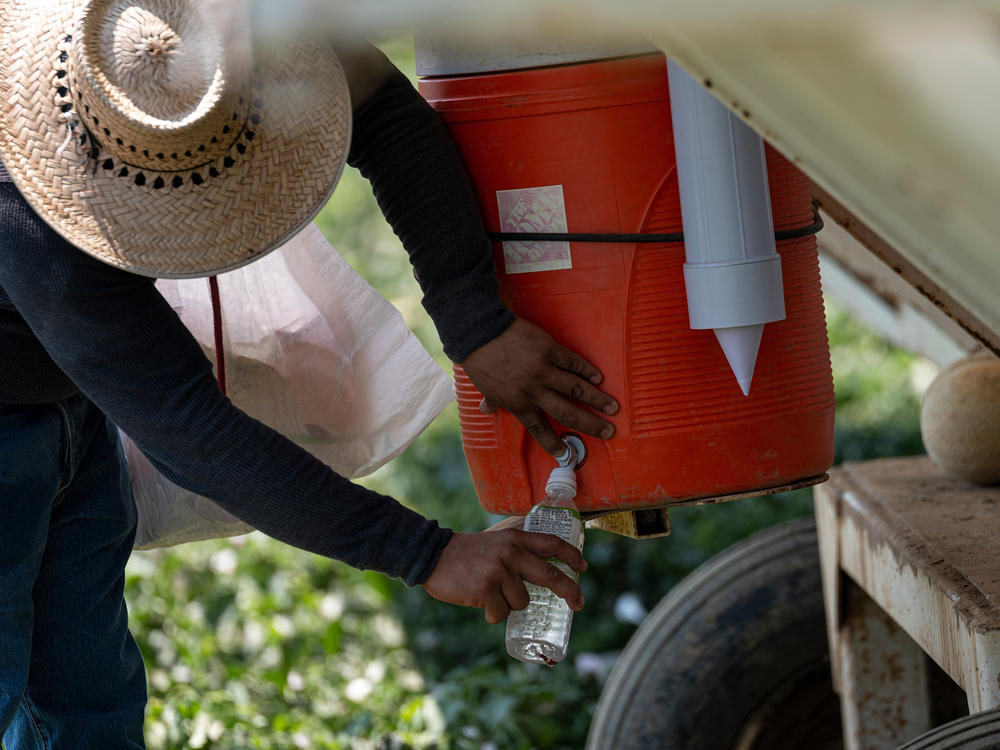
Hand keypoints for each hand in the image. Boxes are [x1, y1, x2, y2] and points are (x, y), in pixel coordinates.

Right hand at [422, 529, 586, 623]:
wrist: (432, 555)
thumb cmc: (465, 552)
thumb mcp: (495, 541)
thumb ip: (516, 548)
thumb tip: (542, 563)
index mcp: (515, 538)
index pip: (552, 544)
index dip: (571, 555)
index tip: (583, 567)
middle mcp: (511, 553)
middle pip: (550, 575)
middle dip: (569, 591)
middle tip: (578, 604)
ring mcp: (499, 572)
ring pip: (522, 602)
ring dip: (508, 604)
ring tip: (490, 593)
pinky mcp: (485, 590)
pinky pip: (500, 614)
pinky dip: (492, 614)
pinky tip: (479, 602)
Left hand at [459, 317, 617, 454]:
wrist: (480, 333)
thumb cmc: (482, 361)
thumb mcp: (485, 387)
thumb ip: (493, 401)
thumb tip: (486, 411)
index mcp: (518, 403)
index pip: (539, 428)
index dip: (553, 442)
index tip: (565, 454)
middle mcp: (533, 390)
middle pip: (567, 412)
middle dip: (590, 424)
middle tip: (608, 431)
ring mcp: (543, 370)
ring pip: (576, 388)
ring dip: (597, 399)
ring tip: (613, 407)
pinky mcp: (548, 349)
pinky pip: (572, 362)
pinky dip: (586, 370)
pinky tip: (598, 377)